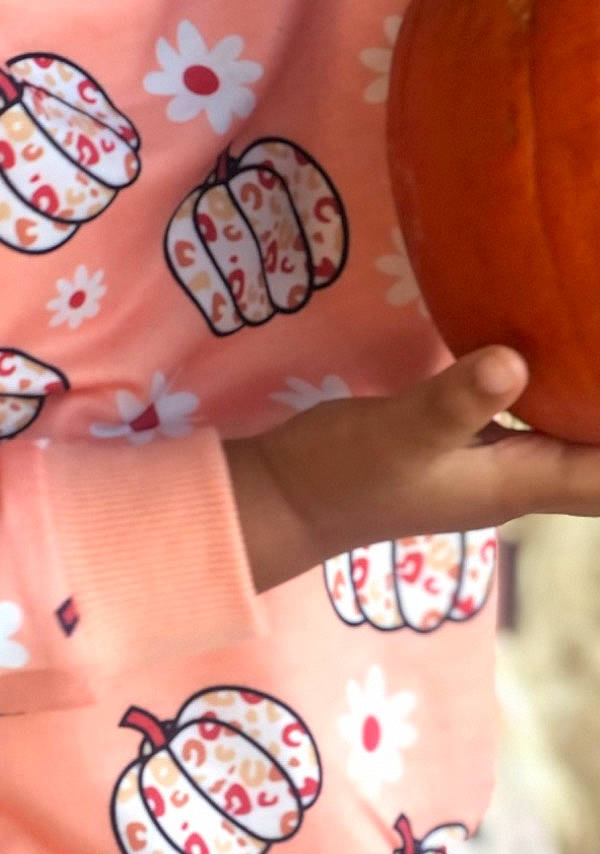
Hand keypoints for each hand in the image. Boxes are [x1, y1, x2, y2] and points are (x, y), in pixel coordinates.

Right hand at [224, 346, 599, 594]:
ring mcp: (486, 464)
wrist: (284, 499)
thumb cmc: (342, 473)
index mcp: (518, 484)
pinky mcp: (458, 442)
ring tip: (597, 354)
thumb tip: (516, 360)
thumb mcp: (398, 432)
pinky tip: (544, 354)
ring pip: (569, 440)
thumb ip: (454, 399)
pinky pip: (529, 420)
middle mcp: (515, 478)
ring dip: (594, 412)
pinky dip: (553, 394)